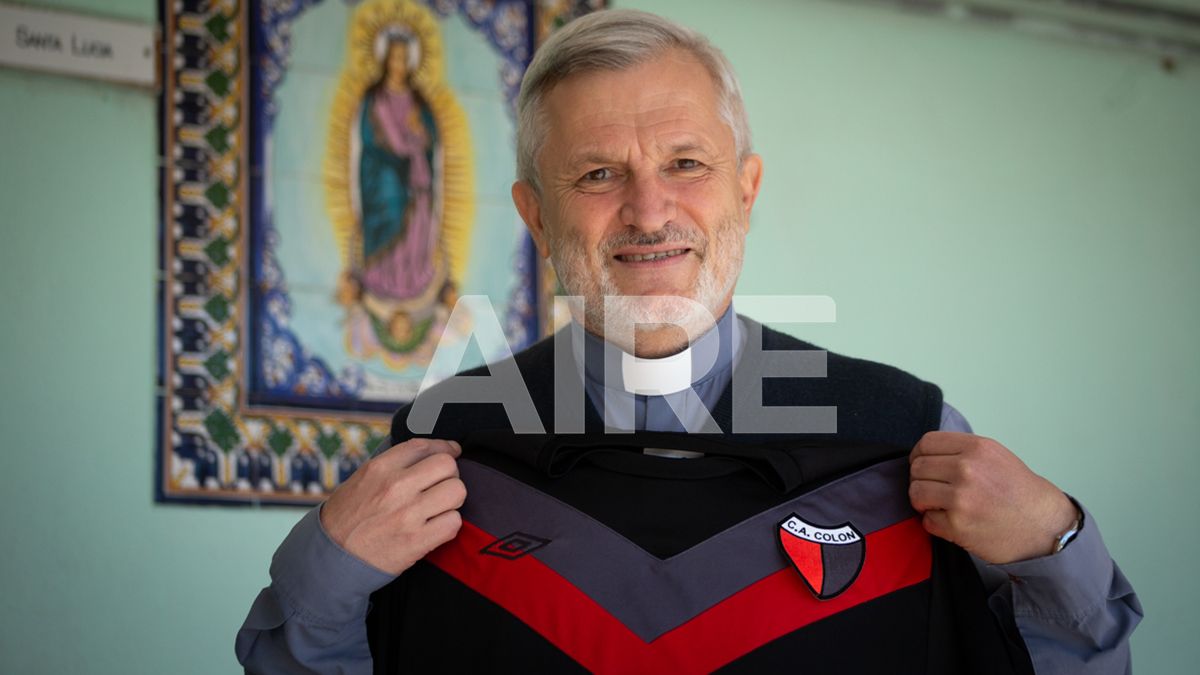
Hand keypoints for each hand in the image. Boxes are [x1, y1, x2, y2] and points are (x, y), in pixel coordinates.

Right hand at [320, 438, 465, 575]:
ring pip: (457, 491)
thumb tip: (431, 452)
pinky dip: (449, 524)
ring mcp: (407, 514)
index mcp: (380, 468)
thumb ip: (394, 464)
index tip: (452, 453)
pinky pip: (454, 522)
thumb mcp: (363, 478)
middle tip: (441, 486)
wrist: (332, 557)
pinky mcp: (416, 541)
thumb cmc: (348, 516)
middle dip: (450, 475)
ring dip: (452, 500)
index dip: (444, 447)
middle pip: (447, 465)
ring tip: (440, 507)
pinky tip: (436, 526)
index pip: (425, 446)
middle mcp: (395, 486)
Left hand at [908, 431, 1076, 563]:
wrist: (1044, 526)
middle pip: (917, 468)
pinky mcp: (957, 526)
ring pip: (916, 493)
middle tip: (934, 489)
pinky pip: (927, 521)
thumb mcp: (995, 455)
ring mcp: (961, 499)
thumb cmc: (1020, 492)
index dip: (919, 454)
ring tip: (939, 505)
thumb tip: (925, 454)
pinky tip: (951, 521)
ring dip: (923, 502)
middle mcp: (967, 470)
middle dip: (921, 480)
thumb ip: (962, 451)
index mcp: (976, 448)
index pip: (926, 443)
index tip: (922, 464)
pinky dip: (935, 523)